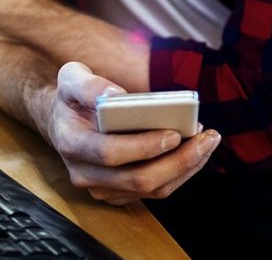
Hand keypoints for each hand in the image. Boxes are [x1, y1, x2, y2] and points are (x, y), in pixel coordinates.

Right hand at [37, 62, 218, 205]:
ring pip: (150, 189)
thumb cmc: (72, 98)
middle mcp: (84, 174)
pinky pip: (154, 191)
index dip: (143, 147)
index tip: (174, 132)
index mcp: (70, 143)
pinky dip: (179, 174)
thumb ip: (88, 84)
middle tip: (205, 138)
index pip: (109, 153)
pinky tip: (196, 152)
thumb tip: (117, 95)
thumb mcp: (71, 77)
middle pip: (137, 179)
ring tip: (207, 142)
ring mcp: (101, 188)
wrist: (63, 122)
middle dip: (177, 161)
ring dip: (184, 168)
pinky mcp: (118, 194)